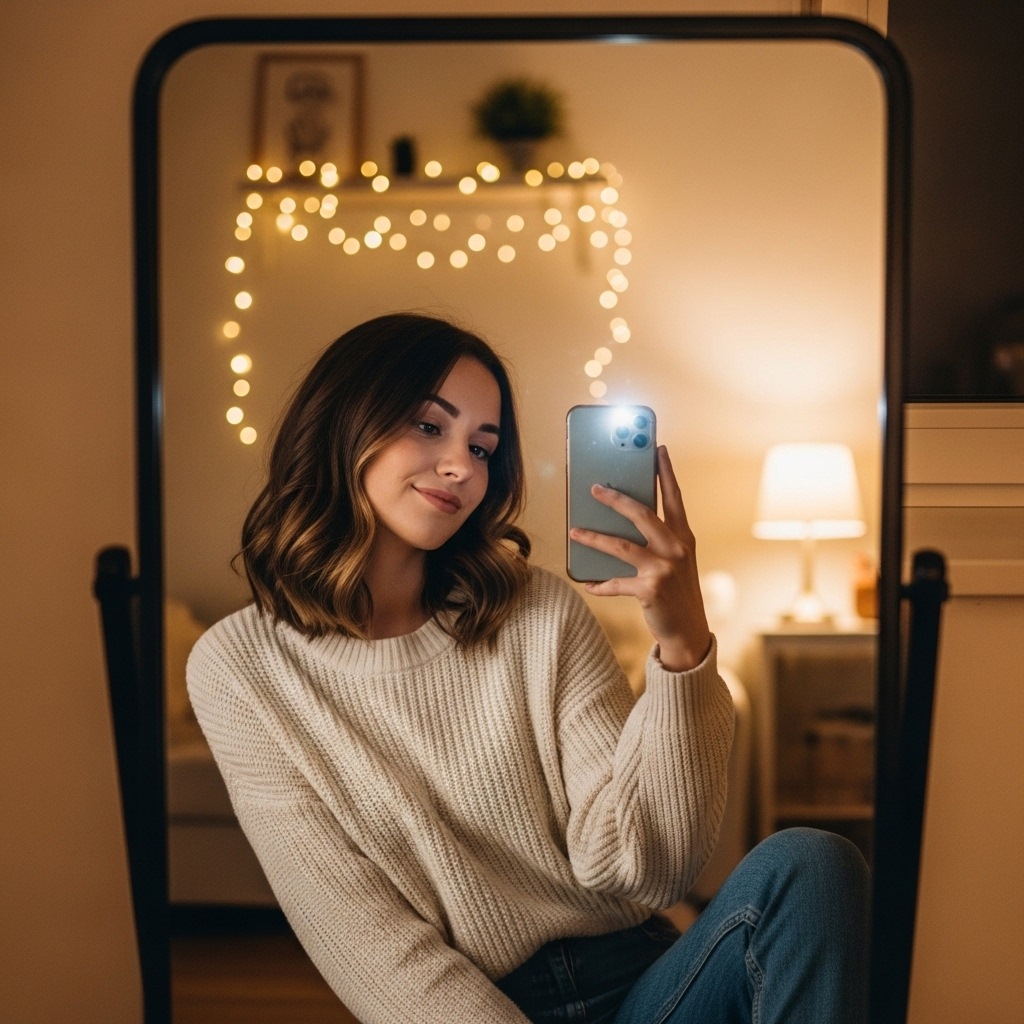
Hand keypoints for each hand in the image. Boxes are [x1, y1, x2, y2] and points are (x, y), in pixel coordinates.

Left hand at [569, 445, 711, 671]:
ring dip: (593, 537)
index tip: (657, 448)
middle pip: (642, 514)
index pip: (674, 497)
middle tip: (594, 488)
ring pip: (621, 546)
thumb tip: (620, 519)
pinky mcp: (650, 589)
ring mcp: (664, 568)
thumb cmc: (676, 590)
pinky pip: (615, 582)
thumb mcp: (675, 560)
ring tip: (574, 531)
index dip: (665, 472)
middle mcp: (676, 548)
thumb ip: (657, 539)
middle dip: (616, 499)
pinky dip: (598, 583)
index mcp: (683, 537)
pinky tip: (585, 582)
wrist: (689, 631)